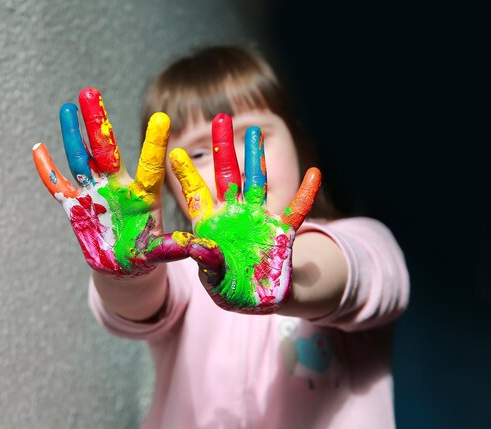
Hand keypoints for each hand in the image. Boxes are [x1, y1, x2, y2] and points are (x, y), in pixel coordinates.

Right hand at [33, 88, 190, 276]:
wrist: (123, 265)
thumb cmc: (144, 256)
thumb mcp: (158, 253)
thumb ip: (171, 248)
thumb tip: (195, 248)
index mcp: (143, 196)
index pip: (150, 165)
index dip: (155, 143)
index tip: (162, 118)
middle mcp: (118, 187)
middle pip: (107, 150)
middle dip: (97, 123)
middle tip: (89, 92)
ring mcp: (95, 193)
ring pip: (81, 159)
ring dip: (72, 136)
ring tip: (67, 108)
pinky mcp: (76, 206)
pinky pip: (58, 186)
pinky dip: (48, 170)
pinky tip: (38, 148)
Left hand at [169, 113, 320, 313]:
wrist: (260, 300)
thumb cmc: (230, 290)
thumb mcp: (213, 280)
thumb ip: (204, 261)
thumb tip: (191, 245)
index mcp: (212, 226)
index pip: (197, 194)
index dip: (187, 174)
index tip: (175, 151)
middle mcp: (234, 215)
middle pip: (228, 175)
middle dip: (224, 147)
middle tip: (220, 118)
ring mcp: (259, 220)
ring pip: (258, 182)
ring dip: (258, 158)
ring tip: (255, 130)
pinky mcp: (283, 232)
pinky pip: (297, 211)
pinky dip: (306, 194)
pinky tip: (315, 173)